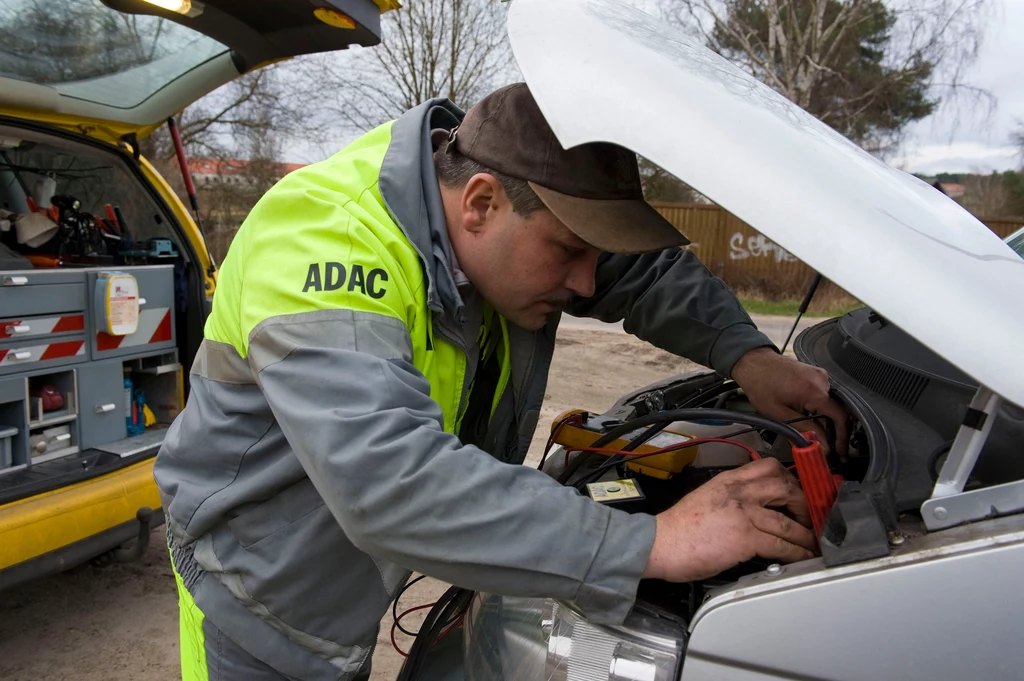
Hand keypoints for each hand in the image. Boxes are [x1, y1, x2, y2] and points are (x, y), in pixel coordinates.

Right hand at [643, 458, 815, 581]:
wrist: (660, 543)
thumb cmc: (678, 528)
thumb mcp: (706, 497)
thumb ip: (730, 497)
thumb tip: (750, 509)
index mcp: (728, 480)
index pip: (768, 466)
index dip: (790, 478)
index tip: (798, 490)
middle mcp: (739, 492)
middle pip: (786, 487)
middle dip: (804, 504)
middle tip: (808, 517)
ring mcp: (744, 514)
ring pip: (789, 521)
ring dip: (806, 535)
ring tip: (811, 543)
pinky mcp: (746, 537)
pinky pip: (782, 544)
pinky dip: (797, 553)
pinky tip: (800, 557)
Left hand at [731, 347, 848, 457]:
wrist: (753, 362)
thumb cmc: (761, 385)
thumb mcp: (779, 415)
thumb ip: (804, 431)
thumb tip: (822, 446)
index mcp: (817, 391)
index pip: (840, 418)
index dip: (842, 438)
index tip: (840, 451)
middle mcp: (823, 381)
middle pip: (837, 411)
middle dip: (834, 432)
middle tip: (829, 448)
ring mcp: (820, 375)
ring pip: (831, 404)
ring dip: (825, 420)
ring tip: (818, 435)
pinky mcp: (815, 374)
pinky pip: (824, 395)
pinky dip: (820, 408)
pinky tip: (810, 418)